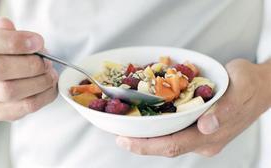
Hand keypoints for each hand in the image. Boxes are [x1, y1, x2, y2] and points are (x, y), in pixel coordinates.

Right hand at [0, 17, 57, 120]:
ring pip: (11, 91)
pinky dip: (44, 96)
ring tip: (50, 74)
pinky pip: (24, 107)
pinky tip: (50, 87)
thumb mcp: (7, 37)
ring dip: (39, 82)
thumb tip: (11, 28)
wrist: (0, 74)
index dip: (16, 42)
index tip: (38, 42)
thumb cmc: (8, 54)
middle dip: (31, 65)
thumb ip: (9, 32)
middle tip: (47, 62)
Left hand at [116, 59, 270, 156]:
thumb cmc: (251, 84)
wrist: (260, 87)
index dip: (148, 145)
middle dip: (141, 144)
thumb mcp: (242, 88)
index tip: (125, 140)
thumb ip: (226, 108)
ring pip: (169, 140)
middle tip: (119, 136)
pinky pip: (174, 131)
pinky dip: (157, 128)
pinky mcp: (199, 126)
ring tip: (126, 130)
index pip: (174, 145)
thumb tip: (207, 125)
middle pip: (167, 146)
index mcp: (213, 135)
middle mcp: (205, 139)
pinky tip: (145, 120)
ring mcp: (202, 135)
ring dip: (146, 137)